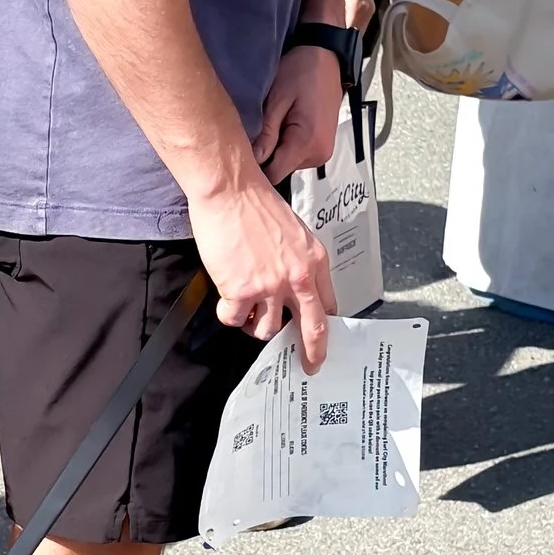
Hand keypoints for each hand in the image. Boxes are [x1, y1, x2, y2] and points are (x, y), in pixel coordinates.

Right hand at [187, 156, 334, 372]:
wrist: (230, 189)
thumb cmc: (255, 203)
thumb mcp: (294, 232)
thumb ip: (298, 262)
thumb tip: (292, 288)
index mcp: (314, 261)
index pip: (328, 305)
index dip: (325, 327)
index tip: (321, 340)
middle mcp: (297, 277)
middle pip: (312, 327)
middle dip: (312, 352)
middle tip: (310, 365)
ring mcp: (270, 286)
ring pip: (266, 329)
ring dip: (254, 325)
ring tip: (245, 310)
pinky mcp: (241, 290)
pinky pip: (234, 319)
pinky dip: (228, 314)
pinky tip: (225, 299)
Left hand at [257, 45, 341, 182]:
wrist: (326, 58)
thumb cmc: (302, 71)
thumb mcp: (277, 98)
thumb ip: (267, 132)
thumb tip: (255, 159)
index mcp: (307, 142)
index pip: (275, 174)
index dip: (255, 169)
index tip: (241, 156)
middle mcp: (319, 153)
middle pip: (281, 169)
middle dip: (266, 154)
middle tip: (258, 129)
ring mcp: (322, 151)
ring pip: (288, 163)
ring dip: (277, 148)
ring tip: (275, 122)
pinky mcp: (321, 146)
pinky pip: (297, 154)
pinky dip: (287, 143)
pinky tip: (283, 124)